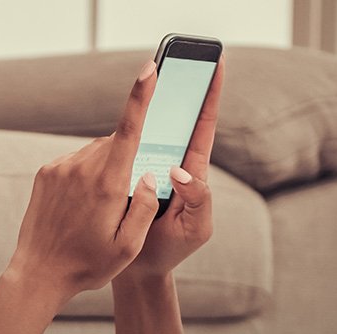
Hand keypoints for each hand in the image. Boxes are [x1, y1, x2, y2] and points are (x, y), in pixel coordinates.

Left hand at [6, 60, 163, 299]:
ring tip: (97, 210)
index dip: (140, 96)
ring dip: (107, 169)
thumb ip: (145, 207)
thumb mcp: (128, 247)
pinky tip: (80, 207)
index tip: (149, 69)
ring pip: (97, 152)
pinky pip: (77, 162)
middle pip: (116, 144)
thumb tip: (148, 174)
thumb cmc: (88, 265)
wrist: (38, 274)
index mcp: (107, 185)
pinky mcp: (47, 172)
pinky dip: (87, 175)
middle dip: (128, 159)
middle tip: (122, 202)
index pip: (128, 130)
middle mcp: (81, 169)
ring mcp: (60, 168)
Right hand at [119, 61, 222, 280]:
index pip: (203, 128)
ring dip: (147, 109)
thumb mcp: (197, 229)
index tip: (217, 66)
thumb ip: (199, 200)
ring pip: (147, 133)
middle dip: (178, 89)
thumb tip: (179, 170)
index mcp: (193, 173)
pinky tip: (119, 124)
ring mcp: (148, 169)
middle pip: (175, 120)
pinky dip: (122, 137)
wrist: (140, 270)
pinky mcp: (125, 176)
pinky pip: (124, 152)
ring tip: (149, 82)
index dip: (210, 97)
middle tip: (178, 60)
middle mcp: (171, 164)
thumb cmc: (173, 249)